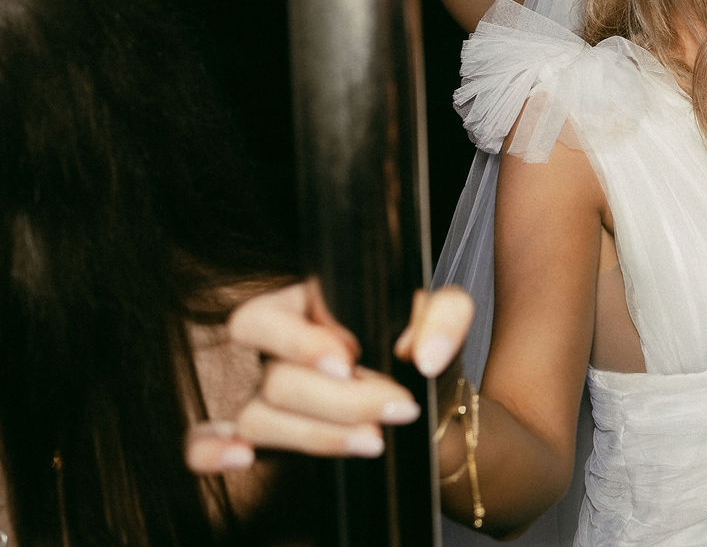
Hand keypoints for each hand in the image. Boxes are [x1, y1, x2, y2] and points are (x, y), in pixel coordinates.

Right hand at [185, 281, 473, 470]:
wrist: (430, 400)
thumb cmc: (423, 347)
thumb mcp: (444, 317)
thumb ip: (444, 318)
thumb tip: (423, 356)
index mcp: (306, 308)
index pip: (265, 318)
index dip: (296, 343)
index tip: (349, 361)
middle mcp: (274, 352)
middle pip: (273, 379)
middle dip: (338, 401)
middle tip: (394, 409)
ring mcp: (261, 396)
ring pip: (256, 418)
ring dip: (314, 435)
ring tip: (374, 440)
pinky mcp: (258, 437)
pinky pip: (202, 445)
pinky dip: (210, 452)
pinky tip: (240, 459)